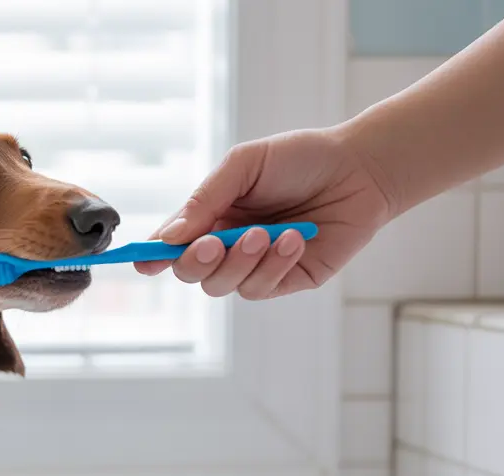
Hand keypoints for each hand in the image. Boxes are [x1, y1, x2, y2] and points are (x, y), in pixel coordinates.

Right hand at [138, 127, 396, 298]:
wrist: (361, 169)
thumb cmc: (301, 159)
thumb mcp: (245, 164)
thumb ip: (205, 197)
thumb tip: (171, 235)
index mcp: (210, 215)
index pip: (171, 243)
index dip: (152, 256)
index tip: (143, 264)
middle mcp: (227, 245)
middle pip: (190, 272)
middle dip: (195, 262)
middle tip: (212, 243)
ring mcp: (255, 265)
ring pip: (222, 286)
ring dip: (240, 262)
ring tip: (267, 233)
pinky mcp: (287, 280)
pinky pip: (261, 288)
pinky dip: (273, 266)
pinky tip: (294, 240)